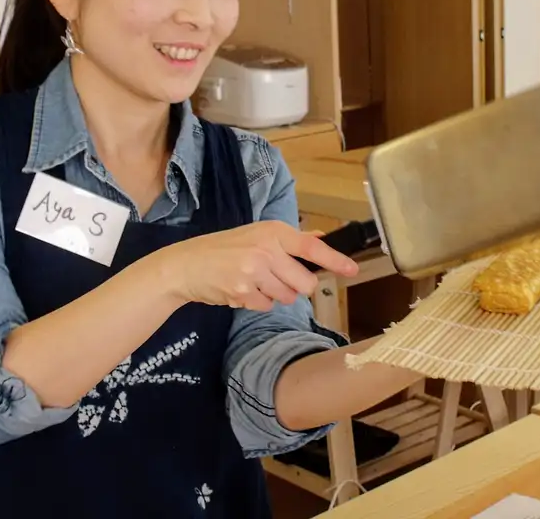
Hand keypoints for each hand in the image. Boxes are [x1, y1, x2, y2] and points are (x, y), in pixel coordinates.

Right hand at [151, 221, 358, 310]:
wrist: (186, 265)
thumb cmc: (224, 249)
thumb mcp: (257, 235)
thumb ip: (291, 239)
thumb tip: (320, 236)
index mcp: (273, 232)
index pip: (311, 246)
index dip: (334, 260)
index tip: (352, 269)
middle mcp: (266, 249)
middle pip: (305, 282)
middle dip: (296, 287)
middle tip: (275, 279)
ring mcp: (254, 271)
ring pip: (287, 297)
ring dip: (275, 295)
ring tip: (253, 282)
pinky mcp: (242, 292)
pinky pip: (266, 306)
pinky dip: (257, 303)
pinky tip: (241, 290)